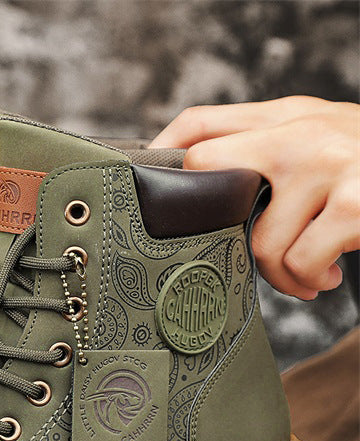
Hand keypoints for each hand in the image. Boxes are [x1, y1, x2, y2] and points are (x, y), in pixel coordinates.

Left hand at [151, 96, 358, 299]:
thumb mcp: (321, 145)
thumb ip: (268, 155)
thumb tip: (201, 192)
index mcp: (287, 115)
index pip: (199, 121)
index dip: (160, 153)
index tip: (146, 190)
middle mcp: (303, 130)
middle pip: (205, 166)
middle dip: (206, 221)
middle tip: (232, 247)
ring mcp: (329, 164)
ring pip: (256, 239)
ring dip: (276, 274)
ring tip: (304, 275)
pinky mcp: (357, 204)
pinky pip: (298, 262)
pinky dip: (308, 282)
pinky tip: (326, 275)